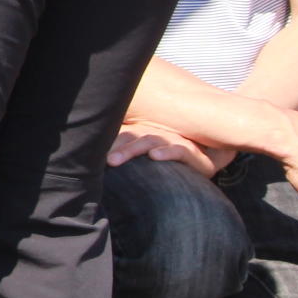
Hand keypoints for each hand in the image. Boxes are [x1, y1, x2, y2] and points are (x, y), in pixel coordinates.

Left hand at [107, 120, 223, 178]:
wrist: (209, 156)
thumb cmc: (171, 157)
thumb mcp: (148, 155)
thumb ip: (127, 153)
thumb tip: (98, 163)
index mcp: (142, 133)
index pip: (120, 135)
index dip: (106, 143)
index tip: (89, 155)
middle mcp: (155, 133)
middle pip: (130, 137)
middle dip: (113, 147)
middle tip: (100, 160)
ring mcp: (172, 140)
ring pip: (149, 140)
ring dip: (132, 149)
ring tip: (115, 159)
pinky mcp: (190, 151)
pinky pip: (178, 150)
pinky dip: (167, 152)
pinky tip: (155, 156)